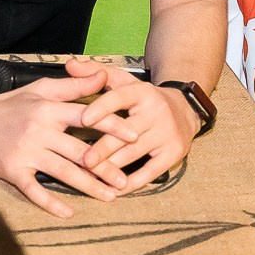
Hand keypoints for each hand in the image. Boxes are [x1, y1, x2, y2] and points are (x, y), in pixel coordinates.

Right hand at [0, 70, 122, 217]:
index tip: (135, 137)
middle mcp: (39, 130)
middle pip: (79, 152)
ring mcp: (25, 152)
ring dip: (88, 187)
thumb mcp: (41, 89)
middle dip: (105, 168)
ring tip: (110, 197)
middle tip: (127, 181)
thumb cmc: (11, 104)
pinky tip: (69, 213)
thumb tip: (104, 77)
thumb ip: (74, 86)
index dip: (112, 127)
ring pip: (63, 172)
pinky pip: (34, 190)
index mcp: (49, 109)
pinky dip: (51, 203)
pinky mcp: (11, 170)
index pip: (87, 118)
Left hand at [72, 61, 198, 193]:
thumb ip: (94, 73)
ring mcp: (167, 134)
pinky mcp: (174, 153)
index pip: (119, 98)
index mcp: (141, 92)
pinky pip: (150, 172)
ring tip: (91, 178)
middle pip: (126, 133)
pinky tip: (114, 190)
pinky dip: (132, 183)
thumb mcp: (123, 82)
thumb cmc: (143, 98)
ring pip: (135, 153)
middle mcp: (157, 111)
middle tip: (83, 161)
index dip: (102, 108)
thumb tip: (69, 64)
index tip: (83, 119)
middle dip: (103, 148)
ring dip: (112, 168)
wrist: (185, 109)